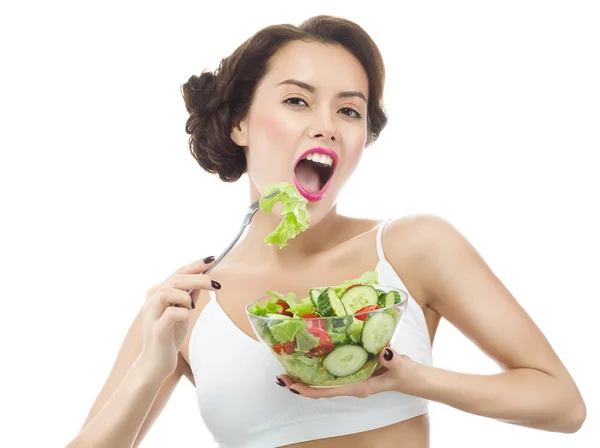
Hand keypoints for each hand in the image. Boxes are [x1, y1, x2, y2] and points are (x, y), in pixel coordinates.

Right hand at [139, 256, 219, 379]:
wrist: (156, 363)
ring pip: (169, 291)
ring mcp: (152, 313)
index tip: (212, 259)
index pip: (178, 272)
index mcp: (159, 292)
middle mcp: (152, 299)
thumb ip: (190, 296)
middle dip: (199, 278)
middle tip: (216, 284)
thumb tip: (203, 280)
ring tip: (192, 308)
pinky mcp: (156, 328)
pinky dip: (183, 313)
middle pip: (176, 278)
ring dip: (187, 297)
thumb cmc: (169, 336)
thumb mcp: (183, 312)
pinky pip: (172, 313)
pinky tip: (185, 318)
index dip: (195, 265)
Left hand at [278, 347, 419, 398]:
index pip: (327, 392)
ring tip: (287, 366)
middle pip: (319, 388)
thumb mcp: (400, 366)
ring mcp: (351, 378)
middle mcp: (350, 384)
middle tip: (280, 375)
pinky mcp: (353, 370)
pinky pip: (331, 372)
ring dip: (305, 376)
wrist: (412, 376)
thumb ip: (393, 360)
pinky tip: (309, 356)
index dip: (308, 390)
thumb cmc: (405, 374)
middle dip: (299, 384)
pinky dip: (317, 366)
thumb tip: (384, 351)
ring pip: (323, 381)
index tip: (291, 386)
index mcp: (358, 387)